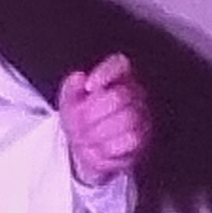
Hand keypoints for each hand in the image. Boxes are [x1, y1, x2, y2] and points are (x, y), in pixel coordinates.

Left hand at [59, 56, 148, 187]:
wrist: (85, 148)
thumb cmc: (79, 119)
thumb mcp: (69, 101)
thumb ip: (71, 86)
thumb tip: (78, 77)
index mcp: (115, 78)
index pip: (119, 63)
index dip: (106, 72)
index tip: (88, 87)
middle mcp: (133, 94)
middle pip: (120, 95)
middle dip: (93, 112)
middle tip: (78, 124)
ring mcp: (141, 116)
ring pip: (128, 119)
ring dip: (100, 132)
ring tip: (86, 138)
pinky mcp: (142, 139)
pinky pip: (131, 139)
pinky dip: (110, 146)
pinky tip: (98, 148)